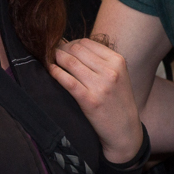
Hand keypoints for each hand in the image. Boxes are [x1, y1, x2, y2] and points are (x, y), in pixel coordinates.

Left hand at [51, 38, 144, 163]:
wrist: (125, 131)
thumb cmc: (117, 101)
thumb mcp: (118, 75)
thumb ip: (99, 61)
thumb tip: (69, 45)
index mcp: (118, 61)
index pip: (86, 43)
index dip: (70, 43)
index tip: (62, 48)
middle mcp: (111, 71)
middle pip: (76, 49)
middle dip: (60, 49)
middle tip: (51, 53)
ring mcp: (101, 86)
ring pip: (70, 62)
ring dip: (55, 58)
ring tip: (48, 60)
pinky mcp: (90, 101)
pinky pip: (68, 81)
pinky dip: (56, 73)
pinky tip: (50, 71)